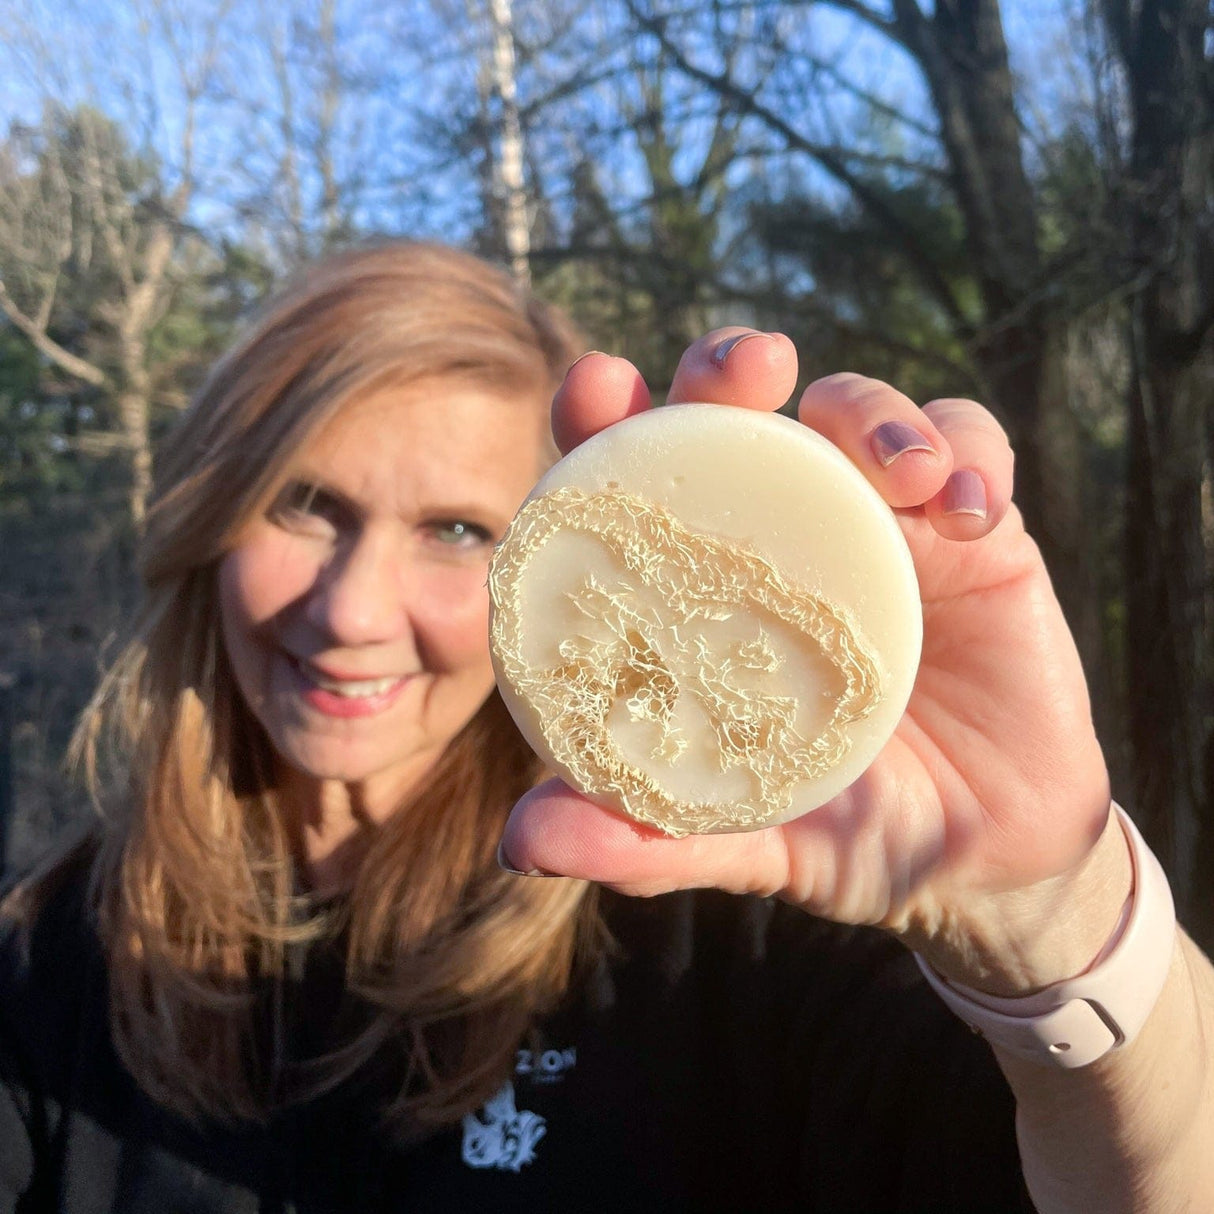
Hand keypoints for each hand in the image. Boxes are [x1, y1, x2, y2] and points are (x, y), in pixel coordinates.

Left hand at [500, 330, 1129, 992]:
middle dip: (730, 366)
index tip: (597, 385)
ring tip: (899, 472)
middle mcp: (786, 536)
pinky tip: (969, 514)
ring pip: (863, 409)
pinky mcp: (979, 536)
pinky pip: (976, 452)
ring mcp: (881, 525)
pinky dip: (972, 457)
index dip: (607, 418)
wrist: (980, 861)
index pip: (640, 478)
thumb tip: (524, 841)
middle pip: (742, 411)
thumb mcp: (741, 835)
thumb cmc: (842, 827)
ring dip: (875, 411)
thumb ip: (642, 836)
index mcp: (709, 586)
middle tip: (746, 371)